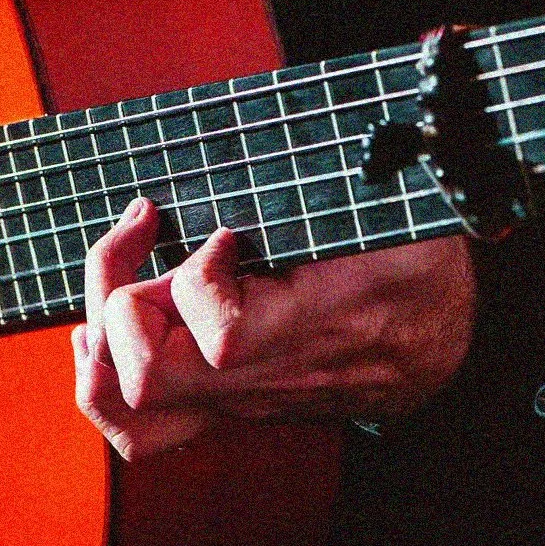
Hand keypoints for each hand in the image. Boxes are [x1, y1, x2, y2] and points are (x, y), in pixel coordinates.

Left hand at [71, 197, 475, 459]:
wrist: (440, 346)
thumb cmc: (413, 263)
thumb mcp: (397, 206)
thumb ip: (354, 173)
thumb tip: (350, 119)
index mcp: (315, 324)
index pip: (223, 334)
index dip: (200, 275)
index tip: (225, 235)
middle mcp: (264, 378)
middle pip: (146, 377)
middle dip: (124, 297)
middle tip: (150, 236)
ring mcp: (235, 401)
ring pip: (126, 408)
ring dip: (104, 334)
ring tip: (122, 274)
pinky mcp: (218, 406)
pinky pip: (138, 426)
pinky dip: (106, 370)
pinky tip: (118, 314)